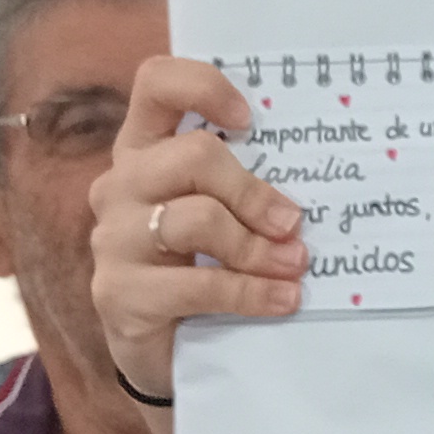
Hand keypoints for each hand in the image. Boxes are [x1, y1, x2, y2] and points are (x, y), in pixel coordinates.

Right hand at [89, 56, 308, 419]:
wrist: (162, 350)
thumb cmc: (201, 265)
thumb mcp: (222, 215)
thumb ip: (247, 185)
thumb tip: (320, 181)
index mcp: (145, 148)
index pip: (156, 84)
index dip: (203, 86)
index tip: (249, 118)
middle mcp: (120, 184)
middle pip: (193, 156)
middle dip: (254, 191)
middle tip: (293, 223)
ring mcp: (113, 239)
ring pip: (196, 219)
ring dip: (257, 246)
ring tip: (295, 265)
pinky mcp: (119, 293)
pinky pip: (196, 284)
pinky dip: (249, 292)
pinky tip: (282, 300)